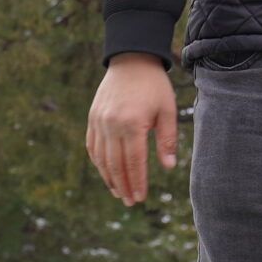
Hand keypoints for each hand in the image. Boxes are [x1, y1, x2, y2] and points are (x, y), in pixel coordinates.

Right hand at [86, 53, 177, 204]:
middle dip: (123, 186)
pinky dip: (98, 162)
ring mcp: (99, 121)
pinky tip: (105, 172)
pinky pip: (92, 146)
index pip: (134, 162)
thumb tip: (168, 167)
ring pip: (101, 158)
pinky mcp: (93, 117)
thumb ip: (166, 139)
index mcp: (132, 124)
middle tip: (130, 202)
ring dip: (109, 178)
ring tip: (118, 192)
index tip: (140, 198)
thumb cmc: (154, 85)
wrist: (131, 59)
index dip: (137, 182)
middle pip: (116, 164)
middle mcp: (112, 125)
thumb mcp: (167, 110)